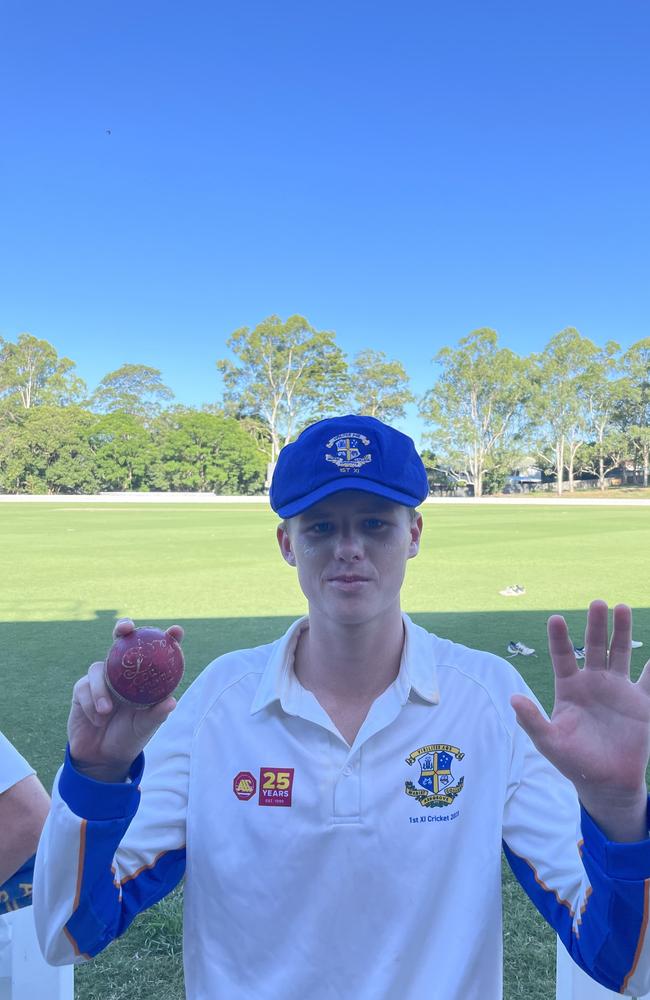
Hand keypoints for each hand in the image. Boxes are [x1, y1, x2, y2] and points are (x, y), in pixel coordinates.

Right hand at [68, 618, 182, 782]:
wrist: (102, 758)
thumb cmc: (129, 737)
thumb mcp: (146, 727)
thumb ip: (156, 714)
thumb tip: (171, 701)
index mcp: (142, 678)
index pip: (154, 653)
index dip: (166, 638)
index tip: (176, 631)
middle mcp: (121, 674)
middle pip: (120, 641)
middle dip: (122, 628)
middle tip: (125, 628)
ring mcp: (101, 680)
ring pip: (98, 668)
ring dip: (101, 690)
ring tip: (107, 711)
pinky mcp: (82, 690)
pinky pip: (84, 688)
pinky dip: (92, 704)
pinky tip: (97, 720)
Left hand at [511, 601, 649, 841]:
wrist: (605, 782)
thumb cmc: (573, 761)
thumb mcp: (548, 742)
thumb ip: (531, 721)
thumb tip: (512, 698)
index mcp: (569, 688)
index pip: (562, 656)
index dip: (559, 638)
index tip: (555, 618)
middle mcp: (593, 682)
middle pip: (593, 647)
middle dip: (595, 625)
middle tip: (597, 603)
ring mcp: (617, 689)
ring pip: (619, 653)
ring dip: (621, 632)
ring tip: (621, 607)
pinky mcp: (640, 703)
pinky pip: (649, 681)